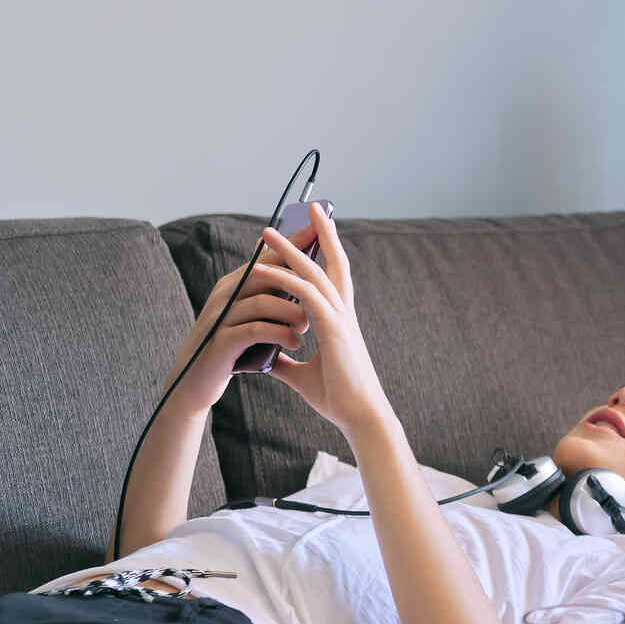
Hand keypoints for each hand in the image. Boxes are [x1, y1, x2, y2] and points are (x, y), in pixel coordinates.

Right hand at [160, 218, 323, 417]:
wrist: (192, 384)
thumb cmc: (228, 350)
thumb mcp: (245, 319)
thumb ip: (263, 297)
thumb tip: (292, 278)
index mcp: (233, 285)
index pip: (266, 257)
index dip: (292, 243)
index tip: (319, 229)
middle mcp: (224, 295)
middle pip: (264, 272)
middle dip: (298, 277)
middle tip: (325, 291)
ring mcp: (219, 317)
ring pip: (263, 301)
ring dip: (292, 313)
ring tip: (306, 327)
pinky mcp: (221, 342)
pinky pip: (255, 329)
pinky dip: (279, 334)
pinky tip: (293, 343)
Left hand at [252, 203, 394, 441]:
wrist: (359, 416)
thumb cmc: (338, 397)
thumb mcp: (301, 375)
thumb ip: (284, 359)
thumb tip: (265, 356)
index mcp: (338, 320)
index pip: (332, 276)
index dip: (326, 250)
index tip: (316, 229)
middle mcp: (342, 312)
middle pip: (332, 262)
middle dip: (321, 234)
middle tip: (312, 207)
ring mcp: (339, 319)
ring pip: (315, 273)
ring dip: (292, 250)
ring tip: (270, 231)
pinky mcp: (333, 330)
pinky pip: (307, 297)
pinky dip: (287, 281)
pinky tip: (269, 270)